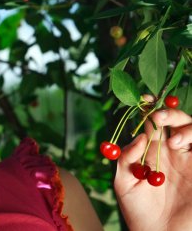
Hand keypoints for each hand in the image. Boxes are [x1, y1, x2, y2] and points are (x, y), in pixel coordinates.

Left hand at [115, 108, 191, 230]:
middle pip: (174, 121)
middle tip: (158, 117)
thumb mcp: (123, 182)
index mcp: (150, 151)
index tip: (144, 98)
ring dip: (184, 126)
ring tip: (173, 141)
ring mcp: (189, 159)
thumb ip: (127, 158)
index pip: (150, 124)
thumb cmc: (138, 210)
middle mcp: (170, 152)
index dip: (148, 109)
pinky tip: (180, 144)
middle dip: (168, 113)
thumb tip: (139, 137)